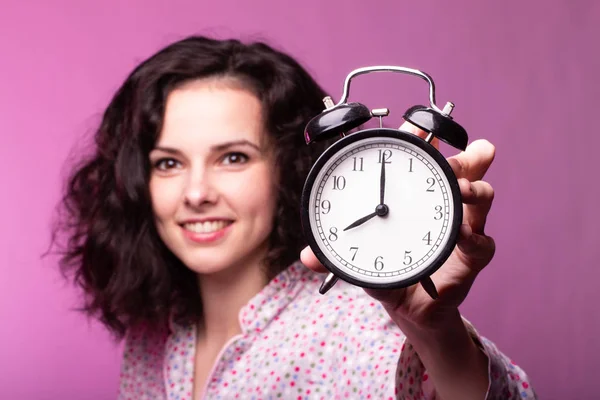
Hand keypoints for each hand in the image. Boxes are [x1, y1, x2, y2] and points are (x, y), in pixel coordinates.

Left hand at [301, 121, 495, 330]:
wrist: (409, 307)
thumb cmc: (386, 268)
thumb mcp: (357, 257)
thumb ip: (333, 254)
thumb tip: (306, 257)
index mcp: (415, 194)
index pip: (422, 158)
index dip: (423, 137)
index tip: (418, 125)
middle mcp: (442, 203)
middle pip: (462, 169)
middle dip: (464, 156)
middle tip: (460, 153)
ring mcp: (461, 226)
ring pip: (481, 196)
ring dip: (474, 189)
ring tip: (462, 189)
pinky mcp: (472, 256)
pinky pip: (482, 243)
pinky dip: (473, 236)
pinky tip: (463, 233)